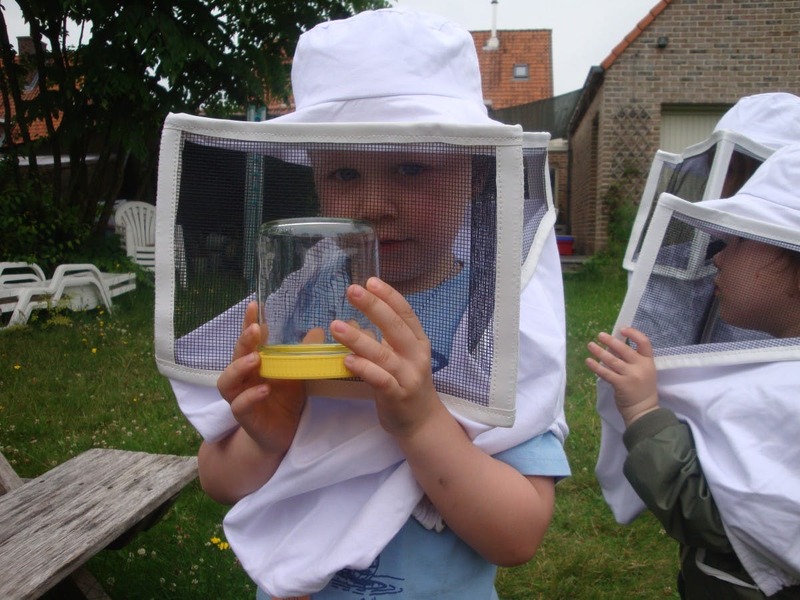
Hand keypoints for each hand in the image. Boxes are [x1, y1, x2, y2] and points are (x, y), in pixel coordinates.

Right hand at [216, 301, 306, 454]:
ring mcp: (239, 396)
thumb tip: (318, 329)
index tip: (254, 305)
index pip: (250, 339)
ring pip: (228, 380)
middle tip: (256, 329)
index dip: (249, 322)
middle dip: (245, 341)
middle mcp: (243, 376)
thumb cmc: (286, 400)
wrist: (281, 434)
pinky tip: (264, 390)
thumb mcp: (298, 374)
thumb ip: (304, 354)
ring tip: (256, 359)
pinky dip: (250, 396)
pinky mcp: (244, 416)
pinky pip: (240, 405)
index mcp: (255, 362)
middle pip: (236, 354)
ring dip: (240, 367)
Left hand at [330, 277, 439, 438]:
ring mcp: (408, 377)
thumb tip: (355, 318)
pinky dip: (364, 369)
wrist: (422, 422)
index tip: (370, 281)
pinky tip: (346, 360)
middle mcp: (416, 356)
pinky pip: (380, 380)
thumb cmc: (406, 382)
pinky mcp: (397, 396)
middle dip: (374, 307)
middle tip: (352, 291)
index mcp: (418, 341)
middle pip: (395, 328)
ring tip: (336, 326)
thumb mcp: (401, 356)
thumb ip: (384, 337)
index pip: (406, 313)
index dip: (389, 296)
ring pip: (383, 354)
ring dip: (359, 339)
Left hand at [586, 327, 658, 426]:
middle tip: (599, 335)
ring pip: (612, 360)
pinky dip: (595, 366)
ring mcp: (631, 376)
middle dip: (610, 341)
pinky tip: (588, 361)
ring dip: (599, 352)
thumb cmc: (642, 388)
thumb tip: (613, 345)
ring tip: (590, 345)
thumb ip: (632, 359)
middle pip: (624, 349)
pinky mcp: (621, 385)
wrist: (643, 410)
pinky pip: (605, 373)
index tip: (622, 329)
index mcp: (648, 361)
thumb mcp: (644, 371)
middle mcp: (641, 367)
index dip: (633, 333)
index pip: (644, 342)